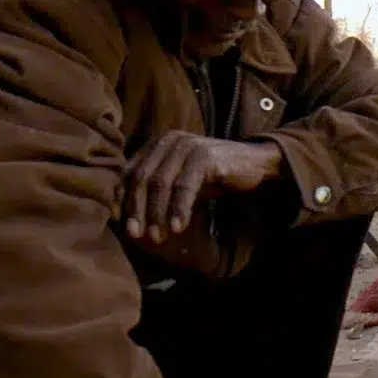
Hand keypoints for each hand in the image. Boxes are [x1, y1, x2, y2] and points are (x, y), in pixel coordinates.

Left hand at [122, 132, 282, 241]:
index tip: (125, 226)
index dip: (124, 200)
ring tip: (157, 237)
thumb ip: (156, 192)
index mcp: (158, 143)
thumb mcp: (180, 182)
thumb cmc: (212, 176)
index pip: (130, 172)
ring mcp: (187, 146)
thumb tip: (128, 220)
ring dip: (156, 213)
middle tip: (136, 235)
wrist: (254, 164)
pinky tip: (177, 227)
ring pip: (161, 183)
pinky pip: (185, 187)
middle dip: (137, 209)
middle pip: (142, 178)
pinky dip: (178, 209)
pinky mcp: (204, 156)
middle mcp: (169, 140)